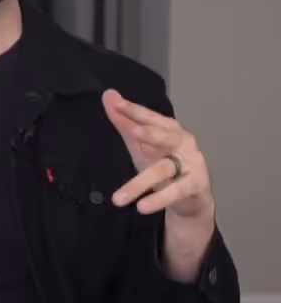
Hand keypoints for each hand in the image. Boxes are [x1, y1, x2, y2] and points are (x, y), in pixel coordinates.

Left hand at [103, 89, 215, 279]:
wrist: (192, 197)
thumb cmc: (165, 164)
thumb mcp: (141, 145)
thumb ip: (125, 123)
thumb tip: (108, 95)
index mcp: (170, 130)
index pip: (151, 118)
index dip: (135, 111)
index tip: (117, 104)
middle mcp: (183, 143)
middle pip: (164, 137)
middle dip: (150, 134)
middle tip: (132, 131)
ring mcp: (192, 164)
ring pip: (163, 170)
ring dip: (139, 184)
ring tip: (118, 198)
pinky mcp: (195, 186)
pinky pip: (175, 192)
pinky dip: (159, 199)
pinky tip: (142, 206)